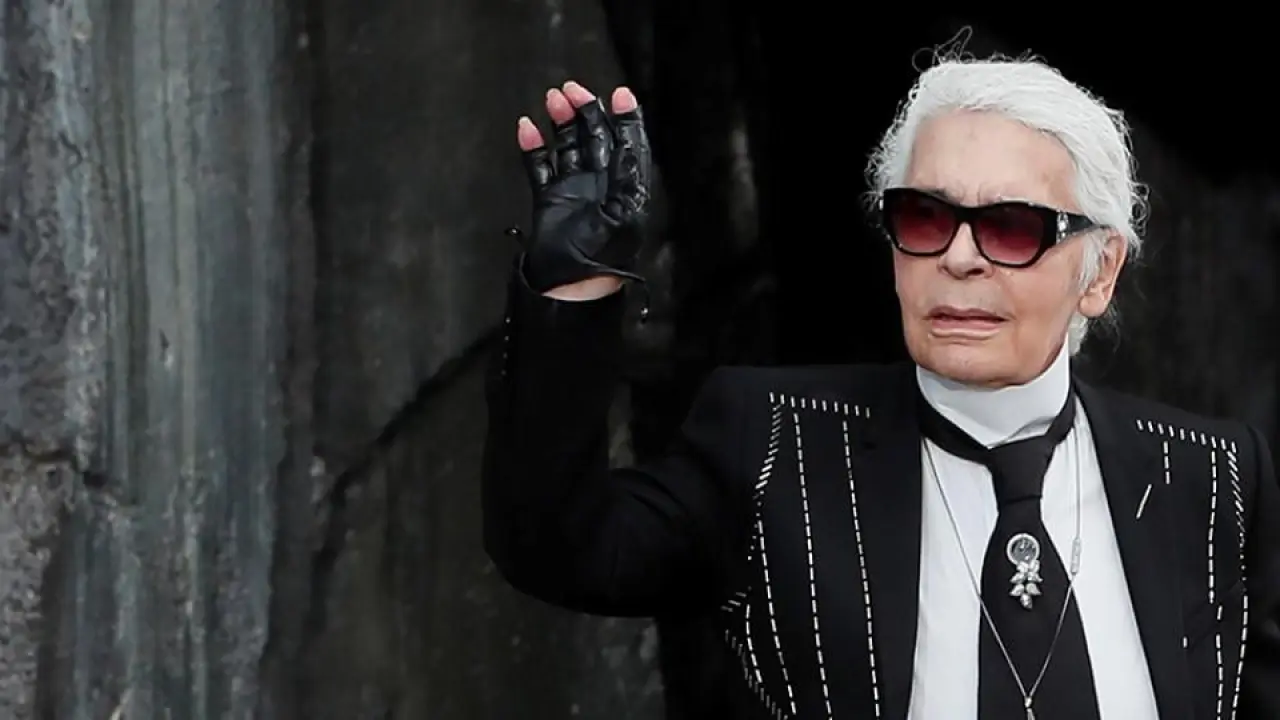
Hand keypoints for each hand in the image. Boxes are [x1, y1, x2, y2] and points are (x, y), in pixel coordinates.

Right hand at [515, 81, 651, 297]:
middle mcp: (601, 185)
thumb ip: (626, 174)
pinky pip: (539, 166)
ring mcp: (573, 190)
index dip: (627, 118)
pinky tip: (527, 127)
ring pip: (567, 145)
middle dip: (586, 110)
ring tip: (553, 100)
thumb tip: (628, 140)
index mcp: (626, 187)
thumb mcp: (625, 212)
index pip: (629, 143)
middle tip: (572, 91)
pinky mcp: (549, 200)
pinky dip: (533, 146)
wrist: (570, 285)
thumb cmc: (603, 256)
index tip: (620, 94)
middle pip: (595, 136)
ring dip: (561, 121)